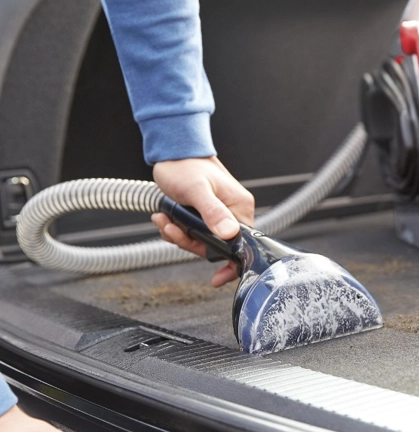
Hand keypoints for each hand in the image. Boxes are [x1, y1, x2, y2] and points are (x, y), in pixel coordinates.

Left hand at [151, 157, 254, 286]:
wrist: (173, 152)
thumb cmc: (186, 166)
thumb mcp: (197, 190)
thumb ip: (212, 212)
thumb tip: (228, 234)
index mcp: (240, 207)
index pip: (242, 245)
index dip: (229, 264)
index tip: (218, 278)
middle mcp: (233, 214)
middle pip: (216, 247)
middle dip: (190, 242)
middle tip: (171, 229)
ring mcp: (218, 216)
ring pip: (201, 242)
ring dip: (179, 235)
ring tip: (163, 219)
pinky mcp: (204, 217)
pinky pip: (193, 234)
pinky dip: (176, 230)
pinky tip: (164, 217)